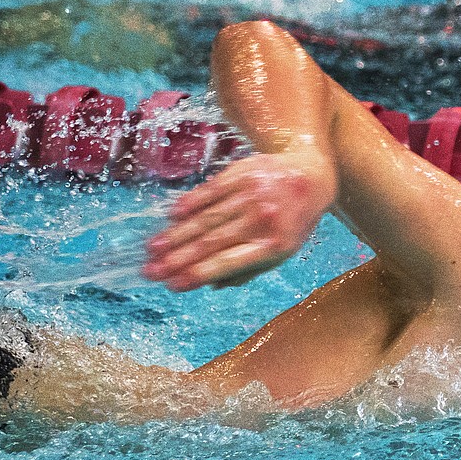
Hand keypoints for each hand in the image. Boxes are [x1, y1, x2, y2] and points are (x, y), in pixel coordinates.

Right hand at [142, 149, 336, 290]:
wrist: (309, 177)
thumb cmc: (291, 222)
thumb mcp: (281, 252)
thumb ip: (247, 270)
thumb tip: (209, 285)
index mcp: (273, 246)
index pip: (228, 263)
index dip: (198, 274)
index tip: (172, 285)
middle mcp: (262, 220)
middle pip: (211, 242)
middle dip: (177, 259)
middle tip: (150, 271)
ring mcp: (251, 195)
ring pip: (207, 218)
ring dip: (176, 235)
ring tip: (153, 248)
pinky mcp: (242, 174)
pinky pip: (211, 191)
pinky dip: (190, 204)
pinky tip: (171, 216)